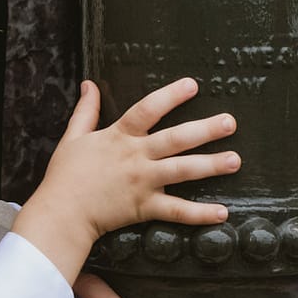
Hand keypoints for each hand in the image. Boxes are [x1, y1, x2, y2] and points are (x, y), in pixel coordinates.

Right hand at [13, 78, 238, 280]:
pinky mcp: (145, 208)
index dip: (170, 96)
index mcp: (119, 137)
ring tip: (235, 160)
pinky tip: (222, 212)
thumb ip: (86, 110)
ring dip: (210, 165)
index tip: (192, 85)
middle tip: (230, 122)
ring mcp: (142, 183)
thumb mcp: (73, 136)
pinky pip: (176, 211)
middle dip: (204, 129)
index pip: (148, 109)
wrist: (61, 213)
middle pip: (175, 139)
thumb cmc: (65, 175)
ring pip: (182, 171)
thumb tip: (89, 83)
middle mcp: (136, 157)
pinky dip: (200, 214)